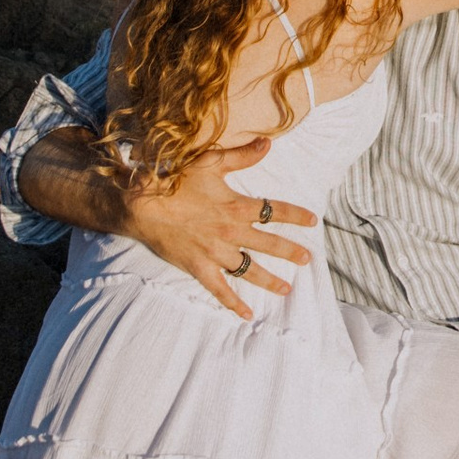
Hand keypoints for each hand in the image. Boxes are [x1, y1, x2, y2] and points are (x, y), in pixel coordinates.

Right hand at [122, 134, 316, 318]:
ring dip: (270, 280)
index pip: (275, 211)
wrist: (144, 205)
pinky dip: (234, 304)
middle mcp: (232, 232)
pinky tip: (248, 315)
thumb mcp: (210, 162)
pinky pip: (221, 290)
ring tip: (286, 289)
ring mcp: (217, 253)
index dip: (296, 215)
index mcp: (237, 207)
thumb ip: (242, 156)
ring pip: (250, 270)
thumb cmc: (176, 180)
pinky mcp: (200, 268)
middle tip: (307, 259)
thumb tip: (268, 143)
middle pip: (270, 244)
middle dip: (291, 252)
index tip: (313, 220)